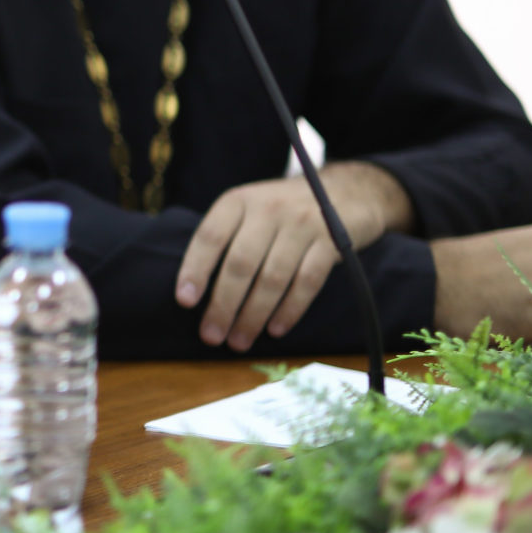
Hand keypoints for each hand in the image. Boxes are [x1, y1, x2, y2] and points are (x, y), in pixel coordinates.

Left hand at [176, 161, 413, 350]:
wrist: (347, 191)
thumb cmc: (283, 210)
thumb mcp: (249, 208)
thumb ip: (227, 237)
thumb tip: (195, 290)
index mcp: (239, 201)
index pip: (210, 236)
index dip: (195, 269)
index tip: (185, 301)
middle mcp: (268, 209)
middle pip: (240, 263)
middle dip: (223, 305)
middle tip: (212, 336)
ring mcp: (302, 224)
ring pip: (272, 278)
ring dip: (253, 315)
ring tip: (239, 341)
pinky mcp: (332, 242)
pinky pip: (307, 282)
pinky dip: (290, 309)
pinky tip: (275, 329)